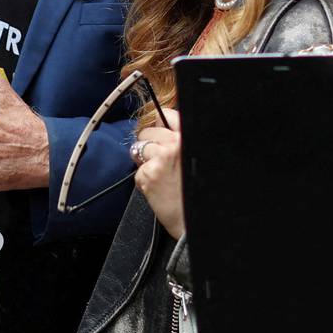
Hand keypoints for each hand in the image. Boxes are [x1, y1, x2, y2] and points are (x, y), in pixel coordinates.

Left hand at [131, 108, 183, 238]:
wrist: (193, 218)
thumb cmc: (195, 190)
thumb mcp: (194, 157)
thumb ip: (179, 139)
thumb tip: (158, 123)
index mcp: (188, 137)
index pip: (166, 114)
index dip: (159, 124)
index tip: (159, 132)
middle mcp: (175, 144)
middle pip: (147, 132)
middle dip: (148, 146)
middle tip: (162, 164)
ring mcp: (160, 158)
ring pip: (138, 149)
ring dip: (144, 163)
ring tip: (161, 176)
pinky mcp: (148, 174)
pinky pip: (137, 170)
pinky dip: (144, 179)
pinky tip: (158, 187)